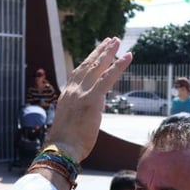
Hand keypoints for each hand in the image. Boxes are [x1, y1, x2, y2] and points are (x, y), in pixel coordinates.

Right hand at [44, 38, 132, 162]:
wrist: (61, 149)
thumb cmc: (66, 144)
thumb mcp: (72, 123)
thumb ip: (81, 112)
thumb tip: (91, 111)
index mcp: (67, 96)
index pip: (79, 74)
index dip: (88, 61)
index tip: (96, 53)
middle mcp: (72, 90)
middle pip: (88, 65)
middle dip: (100, 51)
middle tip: (110, 40)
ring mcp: (81, 93)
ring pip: (97, 67)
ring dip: (108, 52)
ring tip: (117, 41)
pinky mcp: (92, 100)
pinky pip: (107, 78)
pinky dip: (119, 66)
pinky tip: (128, 56)